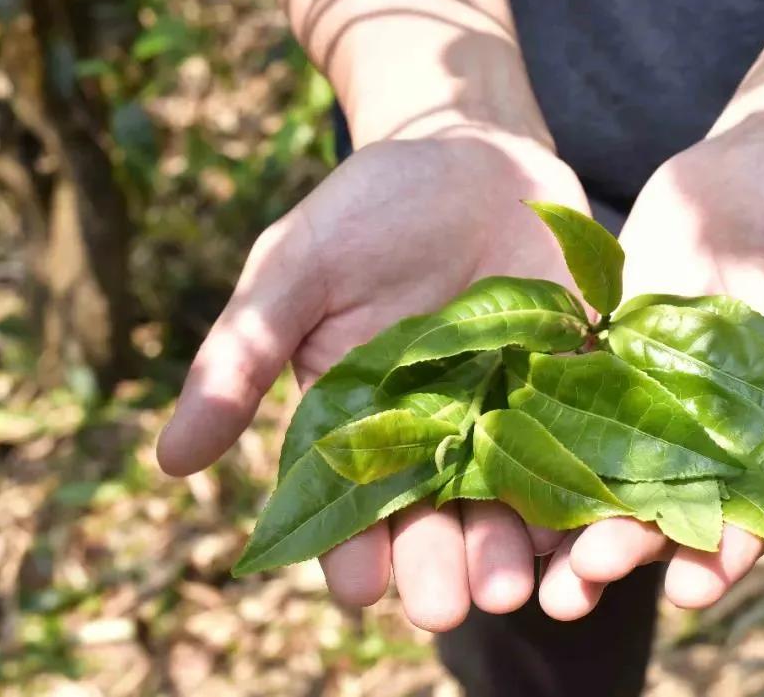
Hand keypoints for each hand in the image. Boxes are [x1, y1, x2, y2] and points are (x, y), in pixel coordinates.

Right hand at [157, 130, 584, 629]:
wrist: (470, 157)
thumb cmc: (368, 210)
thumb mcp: (295, 269)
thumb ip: (242, 357)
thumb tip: (169, 461)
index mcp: (357, 422)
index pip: (347, 505)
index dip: (350, 551)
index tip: (359, 588)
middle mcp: (434, 436)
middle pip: (434, 520)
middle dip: (440, 568)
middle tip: (449, 606)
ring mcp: (508, 417)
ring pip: (510, 504)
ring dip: (515, 550)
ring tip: (518, 586)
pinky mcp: (574, 390)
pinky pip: (583, 451)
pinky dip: (587, 492)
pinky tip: (594, 527)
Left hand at [536, 136, 763, 619]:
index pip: (762, 512)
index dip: (729, 553)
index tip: (692, 586)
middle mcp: (721, 429)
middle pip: (674, 504)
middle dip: (631, 546)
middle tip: (585, 581)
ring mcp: (659, 392)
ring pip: (614, 464)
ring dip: (575, 512)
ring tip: (535, 560)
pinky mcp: (610, 350)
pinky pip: (573, 395)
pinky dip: (541, 430)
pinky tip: (500, 461)